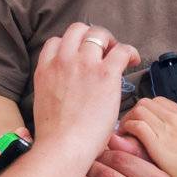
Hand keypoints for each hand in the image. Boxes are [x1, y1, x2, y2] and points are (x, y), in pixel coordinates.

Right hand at [31, 23, 138, 162]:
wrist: (63, 147)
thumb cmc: (55, 137)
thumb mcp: (43, 104)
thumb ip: (52, 90)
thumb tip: (65, 94)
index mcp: (45, 69)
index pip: (55, 42)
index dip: (70, 45)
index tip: (81, 55)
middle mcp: (63, 61)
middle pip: (78, 30)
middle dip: (91, 36)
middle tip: (103, 51)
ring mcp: (84, 64)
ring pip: (99, 34)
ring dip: (110, 42)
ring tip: (118, 55)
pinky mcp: (105, 74)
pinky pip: (122, 50)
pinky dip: (130, 52)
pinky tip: (133, 61)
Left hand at [118, 97, 176, 176]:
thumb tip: (170, 135)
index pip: (159, 102)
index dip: (146, 112)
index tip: (141, 122)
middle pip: (146, 103)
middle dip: (134, 114)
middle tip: (129, 128)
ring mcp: (168, 128)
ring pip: (138, 110)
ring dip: (128, 121)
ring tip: (125, 135)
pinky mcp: (159, 141)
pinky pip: (135, 125)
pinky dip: (126, 130)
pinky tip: (125, 141)